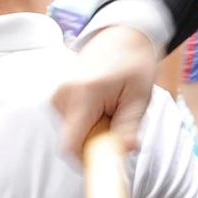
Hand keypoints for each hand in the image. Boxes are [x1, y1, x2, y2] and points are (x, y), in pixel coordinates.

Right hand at [52, 26, 161, 159]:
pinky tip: (99, 107)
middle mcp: (63, 94)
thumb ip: (129, 127)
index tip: (107, 162)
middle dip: (95, 143)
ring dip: (91, 133)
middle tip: (116, 123)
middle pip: (71, 142)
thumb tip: (125, 152)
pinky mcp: (57, 97)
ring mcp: (57, 94)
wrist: (124, 35)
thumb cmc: (135, 64)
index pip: (70, 145)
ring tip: (109, 111)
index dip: (86, 161)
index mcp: (84, 93)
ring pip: (71, 134)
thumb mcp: (140, 97)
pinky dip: (86, 123)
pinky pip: (69, 124)